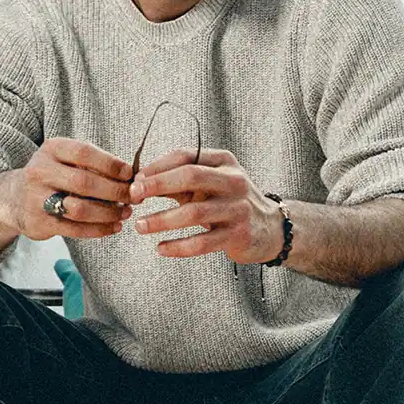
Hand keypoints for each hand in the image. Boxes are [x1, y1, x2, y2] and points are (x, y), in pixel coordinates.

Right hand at [14, 138, 133, 240]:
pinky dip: (99, 229)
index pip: (84, 153)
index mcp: (51, 149)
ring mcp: (37, 198)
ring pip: (81, 208)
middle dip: (115, 191)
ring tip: (125, 213)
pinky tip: (114, 227)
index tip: (129, 174)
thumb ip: (92, 164)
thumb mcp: (64, 160)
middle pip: (85, 182)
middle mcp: (40, 171)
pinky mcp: (39, 223)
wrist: (13, 199)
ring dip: (109, 213)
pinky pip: (75, 229)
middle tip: (134, 197)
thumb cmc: (51, 176)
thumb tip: (132, 176)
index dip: (110, 164)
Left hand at [128, 147, 283, 263]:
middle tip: (133, 196)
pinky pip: (202, 242)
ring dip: (162, 220)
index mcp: (223, 161)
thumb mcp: (210, 183)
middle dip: (157, 185)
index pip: (186, 156)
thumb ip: (178, 181)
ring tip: (140, 226)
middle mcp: (233, 180)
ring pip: (193, 212)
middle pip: (190, 176)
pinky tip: (161, 248)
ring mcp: (237, 208)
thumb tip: (139, 183)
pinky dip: (178, 246)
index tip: (135, 180)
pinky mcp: (237, 235)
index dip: (157, 167)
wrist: (270, 228)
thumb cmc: (229, 202)